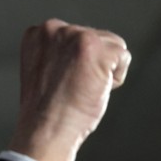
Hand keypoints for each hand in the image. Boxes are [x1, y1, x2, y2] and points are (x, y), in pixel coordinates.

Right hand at [8, 19, 130, 160]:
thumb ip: (60, 53)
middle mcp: (53, 29)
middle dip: (91, 65)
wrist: (44, 132)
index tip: (60, 84)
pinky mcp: (94, 47)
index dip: (75, 64)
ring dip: (103, 71)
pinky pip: (123, 58)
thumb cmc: (46, 112)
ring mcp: (74, 36)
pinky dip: (115, 79)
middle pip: (97, 38)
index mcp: (37, 34)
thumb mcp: (45, 71)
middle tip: (70, 90)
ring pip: (112, 45)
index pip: (76, 37)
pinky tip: (92, 91)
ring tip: (80, 90)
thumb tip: (85, 50)